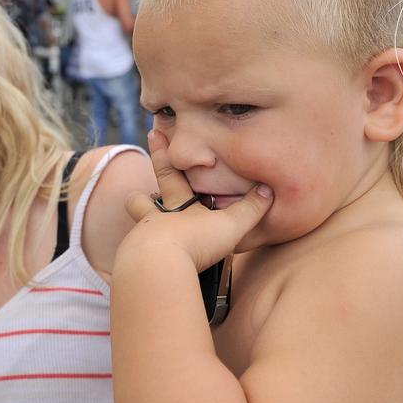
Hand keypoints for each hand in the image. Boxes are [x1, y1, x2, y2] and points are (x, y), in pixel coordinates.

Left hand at [121, 130, 273, 271]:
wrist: (158, 269)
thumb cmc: (194, 241)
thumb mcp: (229, 225)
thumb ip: (250, 209)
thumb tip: (268, 191)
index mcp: (175, 203)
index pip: (168, 172)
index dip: (161, 152)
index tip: (152, 132)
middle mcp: (152, 219)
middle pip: (138, 202)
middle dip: (139, 198)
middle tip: (140, 197)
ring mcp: (140, 241)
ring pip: (135, 231)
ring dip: (141, 233)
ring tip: (150, 242)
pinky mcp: (135, 265)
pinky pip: (137, 259)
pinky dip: (144, 262)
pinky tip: (155, 270)